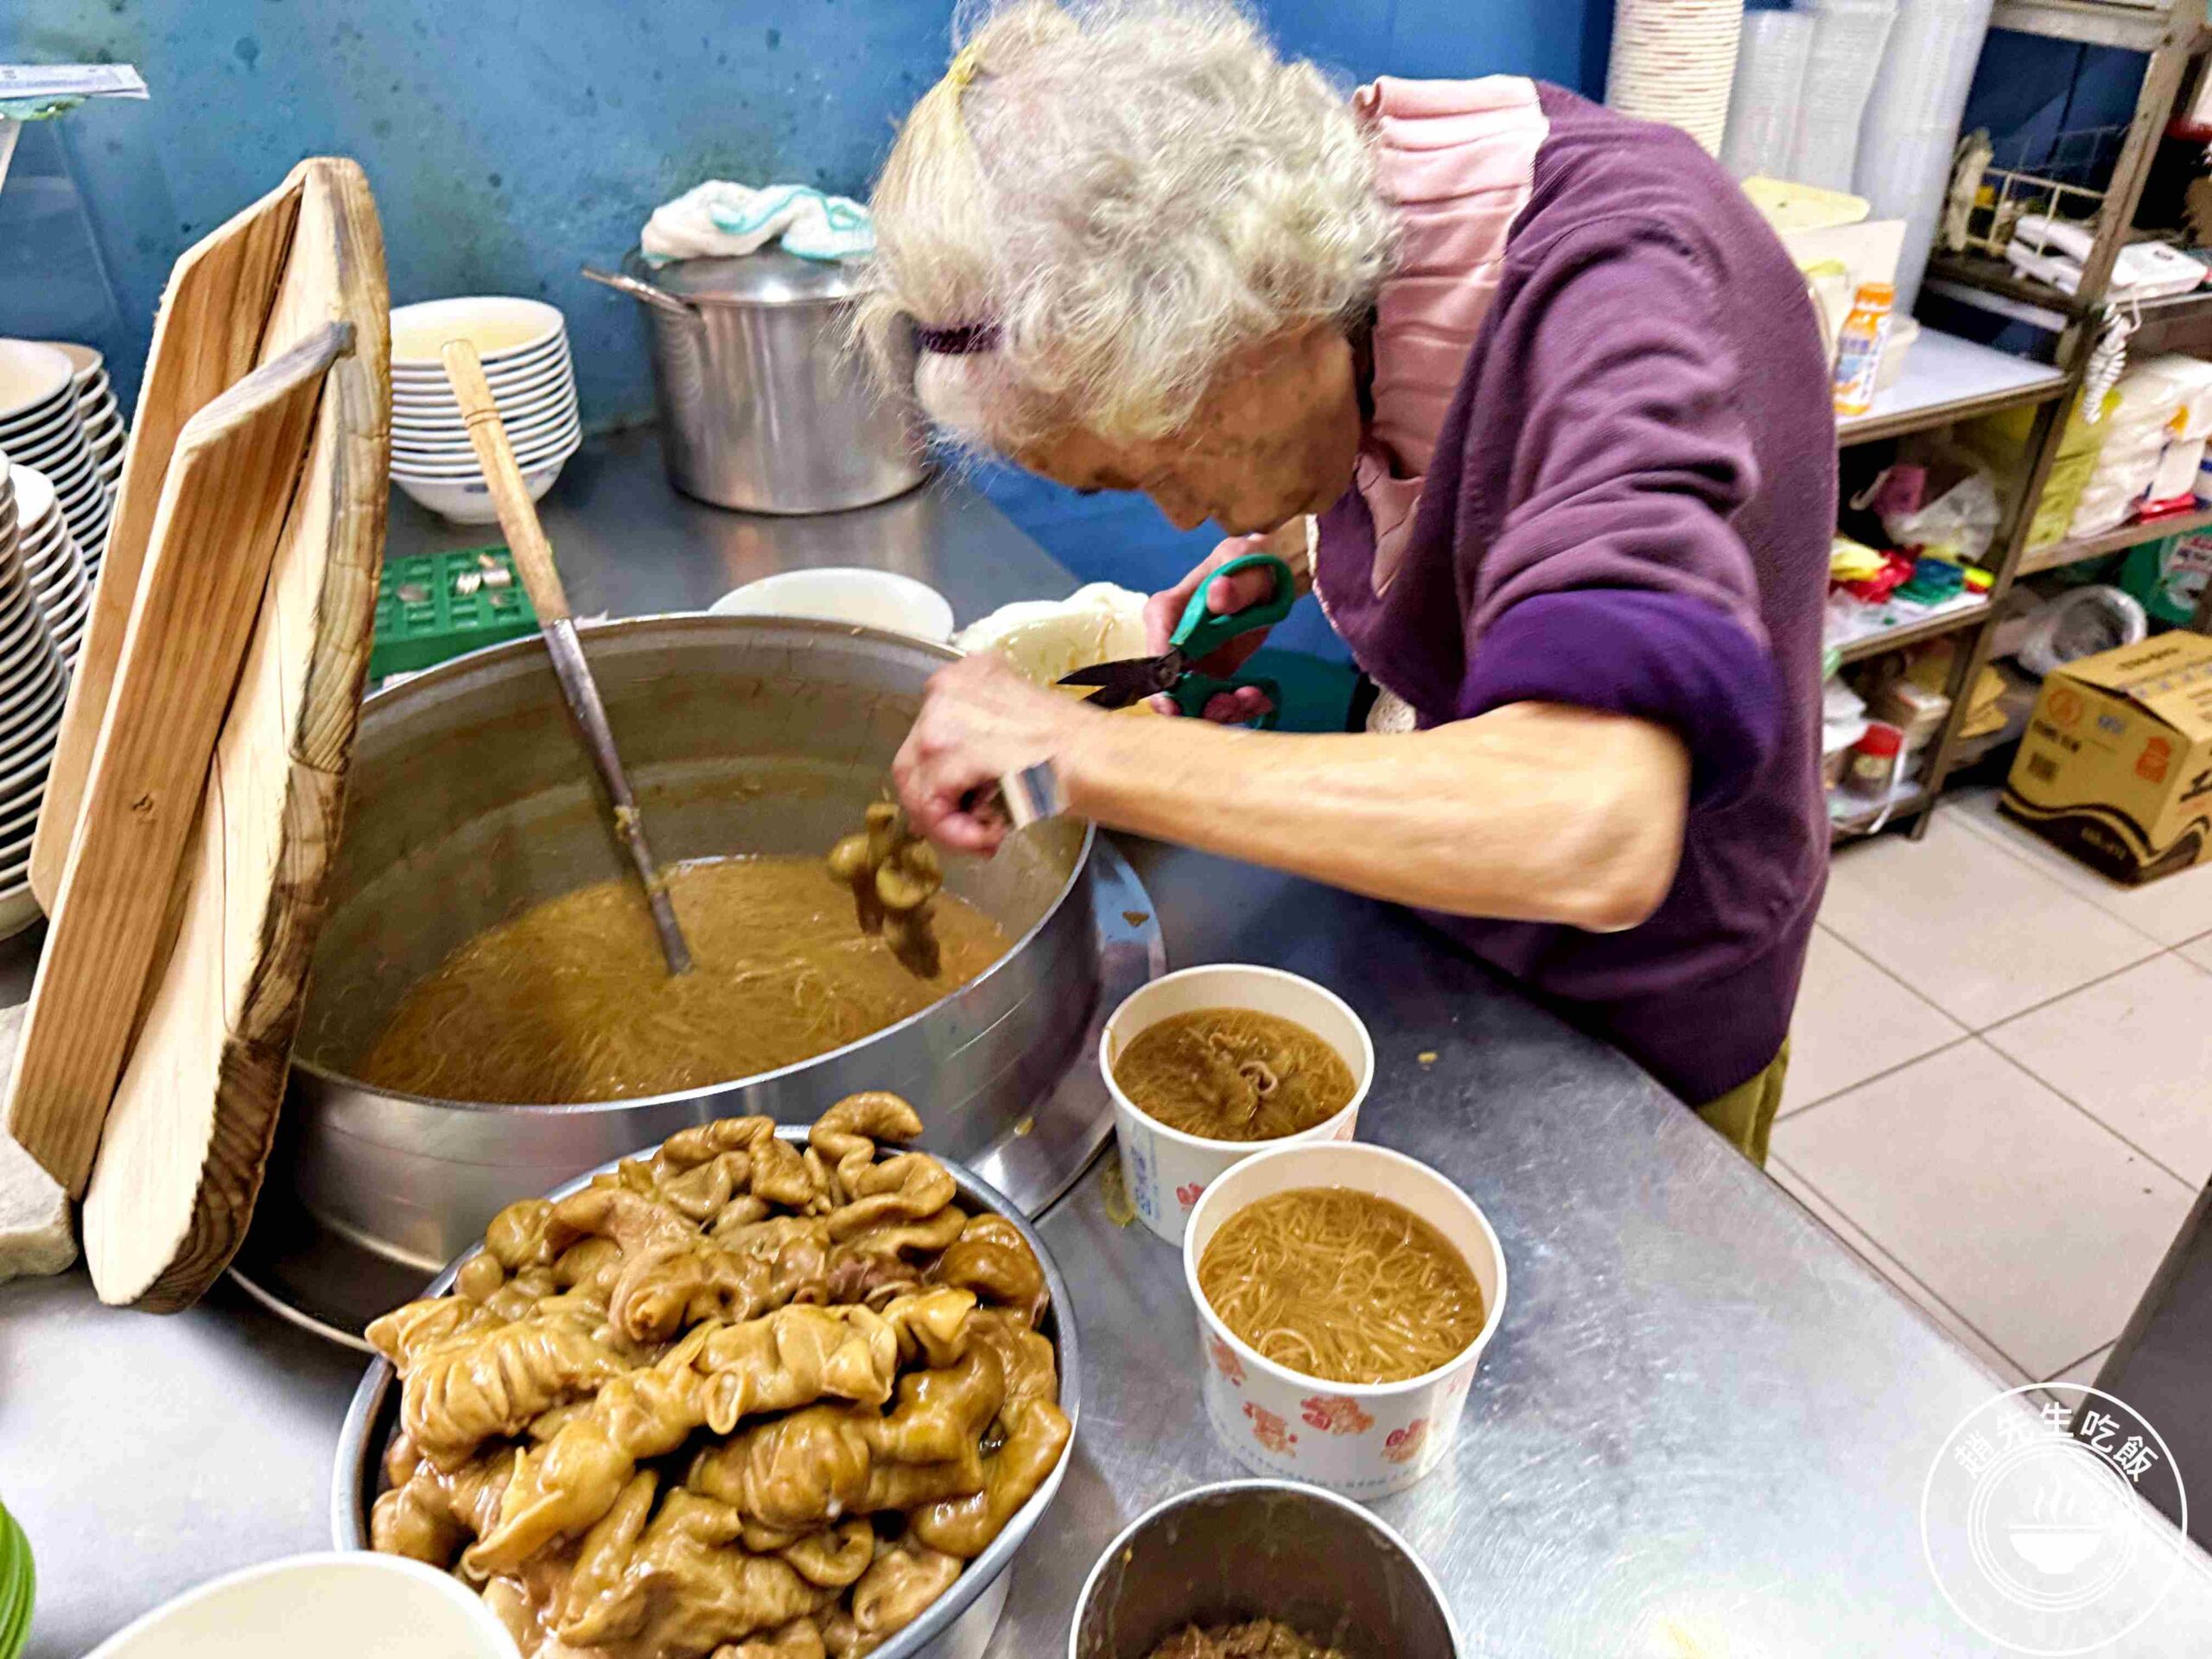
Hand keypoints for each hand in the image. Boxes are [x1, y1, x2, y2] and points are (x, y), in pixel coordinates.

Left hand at [893, 653, 1090, 854]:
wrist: (1101, 759)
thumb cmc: (1076, 751)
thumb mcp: (1015, 734)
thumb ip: (977, 750)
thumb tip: (955, 797)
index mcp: (964, 678)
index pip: (928, 741)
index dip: (946, 787)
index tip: (975, 812)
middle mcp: (945, 688)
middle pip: (914, 764)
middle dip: (940, 811)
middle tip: (976, 836)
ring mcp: (942, 714)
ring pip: (918, 788)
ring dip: (949, 826)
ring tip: (987, 840)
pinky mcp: (945, 747)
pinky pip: (932, 803)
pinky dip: (956, 832)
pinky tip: (990, 838)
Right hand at [1143, 524, 1301, 722]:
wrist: (1264, 577)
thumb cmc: (1248, 564)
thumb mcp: (1245, 564)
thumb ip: (1236, 584)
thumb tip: (1216, 596)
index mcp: (1167, 610)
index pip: (1155, 647)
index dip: (1162, 677)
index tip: (1177, 700)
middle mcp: (1170, 642)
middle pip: (1167, 685)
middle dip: (1193, 705)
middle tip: (1230, 704)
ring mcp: (1189, 663)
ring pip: (1191, 701)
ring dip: (1220, 710)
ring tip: (1252, 699)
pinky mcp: (1209, 676)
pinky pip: (1216, 701)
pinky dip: (1238, 707)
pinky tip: (1260, 699)